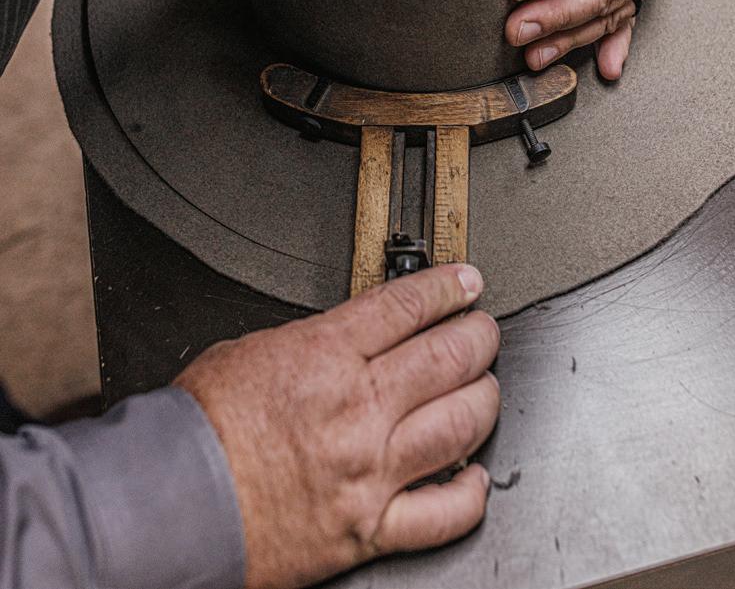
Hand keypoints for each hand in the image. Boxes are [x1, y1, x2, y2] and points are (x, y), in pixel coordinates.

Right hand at [175, 264, 499, 588]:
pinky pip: (445, 513)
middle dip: (478, 335)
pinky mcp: (369, 527)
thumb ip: (313, 341)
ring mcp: (370, 469)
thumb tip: (352, 335)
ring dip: (484, 398)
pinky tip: (475, 475)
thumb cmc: (199, 428)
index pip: (408, 307)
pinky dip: (470, 492)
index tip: (466, 284)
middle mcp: (358, 409)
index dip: (448, 288)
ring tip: (485, 386)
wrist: (171, 504)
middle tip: (483, 329)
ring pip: (461, 424)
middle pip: (449, 357)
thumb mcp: (251, 350)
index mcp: (326, 356)